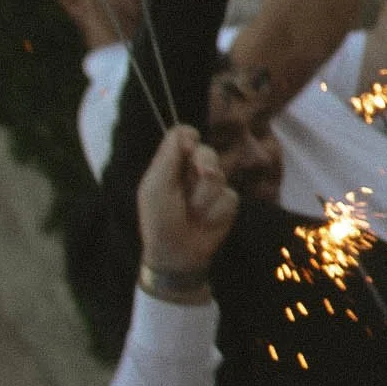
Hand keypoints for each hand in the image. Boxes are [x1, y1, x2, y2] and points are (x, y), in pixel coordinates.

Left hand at [134, 124, 238, 273]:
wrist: (178, 254)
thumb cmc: (159, 219)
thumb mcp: (156, 187)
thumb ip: (168, 157)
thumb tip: (187, 132)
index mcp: (171, 164)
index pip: (184, 135)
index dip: (189, 138)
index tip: (189, 147)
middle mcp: (192, 171)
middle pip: (207, 151)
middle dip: (202, 167)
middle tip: (193, 183)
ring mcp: (212, 187)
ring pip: (220, 176)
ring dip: (204, 198)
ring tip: (193, 213)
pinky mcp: (228, 203)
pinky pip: (230, 196)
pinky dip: (216, 211)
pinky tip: (206, 222)